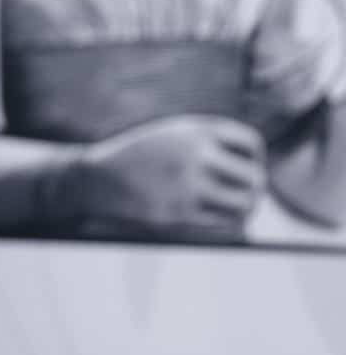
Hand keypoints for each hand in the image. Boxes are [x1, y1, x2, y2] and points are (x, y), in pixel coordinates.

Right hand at [61, 115, 266, 238]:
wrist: (100, 179)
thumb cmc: (144, 156)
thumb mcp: (175, 134)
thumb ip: (210, 141)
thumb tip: (255, 166)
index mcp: (195, 130)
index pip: (251, 144)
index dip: (255, 158)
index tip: (245, 166)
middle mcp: (194, 154)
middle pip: (254, 177)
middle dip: (255, 187)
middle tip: (250, 193)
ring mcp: (187, 185)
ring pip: (244, 204)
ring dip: (248, 209)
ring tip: (242, 209)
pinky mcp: (179, 213)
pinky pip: (224, 224)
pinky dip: (231, 224)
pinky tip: (225, 221)